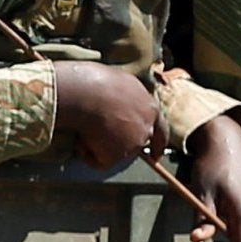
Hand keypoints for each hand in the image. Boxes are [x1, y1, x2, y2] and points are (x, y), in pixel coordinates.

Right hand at [52, 62, 166, 169]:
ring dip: (100, 145)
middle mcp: (146, 127)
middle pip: (136, 142)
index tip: (155, 155)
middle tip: (100, 140)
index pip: (160, 129)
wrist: (85, 92)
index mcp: (149, 107)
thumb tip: (114, 104)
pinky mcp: (118, 155)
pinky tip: (80, 138)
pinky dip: (87, 154)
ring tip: (83, 127)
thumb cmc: (95, 80)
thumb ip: (125, 98)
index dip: (157, 143)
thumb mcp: (119, 82)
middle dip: (120, 143)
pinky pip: (99, 161)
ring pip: (115, 151)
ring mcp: (133, 143)